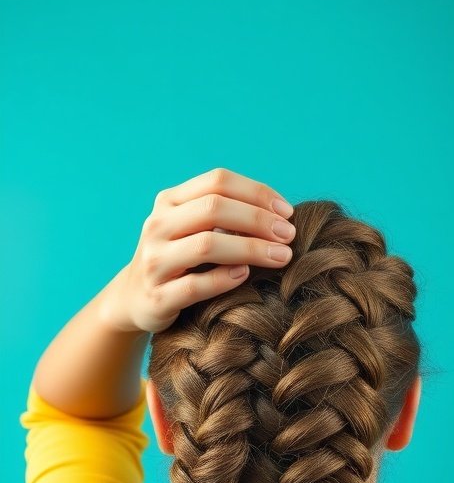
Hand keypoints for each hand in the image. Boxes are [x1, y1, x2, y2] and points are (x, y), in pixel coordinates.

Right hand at [105, 167, 295, 333]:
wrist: (134, 300)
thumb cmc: (179, 261)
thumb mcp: (193, 229)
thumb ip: (225, 215)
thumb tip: (281, 212)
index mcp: (169, 202)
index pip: (218, 182)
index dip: (256, 192)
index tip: (287, 212)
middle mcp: (158, 226)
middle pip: (214, 208)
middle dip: (258, 220)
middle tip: (289, 235)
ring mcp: (154, 261)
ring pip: (206, 245)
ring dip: (250, 249)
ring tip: (282, 257)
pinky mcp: (157, 297)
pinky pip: (195, 285)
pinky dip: (224, 279)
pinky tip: (246, 275)